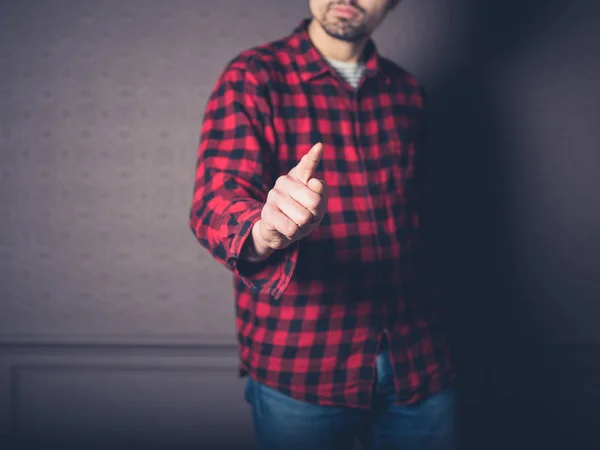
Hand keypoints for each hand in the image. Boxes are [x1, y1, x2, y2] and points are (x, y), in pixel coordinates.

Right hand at [244, 142, 327, 260]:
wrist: (279, 232)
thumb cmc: (302, 215)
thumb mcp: (316, 207)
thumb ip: (320, 195)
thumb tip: (315, 181)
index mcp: (299, 177)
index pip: (307, 165)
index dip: (313, 157)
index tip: (320, 146)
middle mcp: (285, 181)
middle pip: (314, 201)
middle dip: (314, 215)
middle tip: (306, 216)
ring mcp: (274, 195)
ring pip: (304, 217)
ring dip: (304, 226)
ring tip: (296, 223)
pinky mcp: (267, 212)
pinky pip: (291, 227)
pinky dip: (294, 233)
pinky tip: (287, 229)